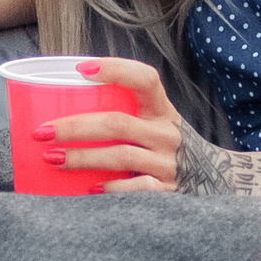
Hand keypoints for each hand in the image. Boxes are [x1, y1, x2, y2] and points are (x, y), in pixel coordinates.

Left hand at [27, 56, 186, 192]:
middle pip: (117, 123)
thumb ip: (126, 112)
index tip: (81, 69)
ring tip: (52, 157)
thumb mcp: (156, 122)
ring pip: (120, 156)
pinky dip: (111, 188)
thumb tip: (67, 105)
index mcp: (162, 110)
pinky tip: (89, 188)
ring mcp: (168, 163)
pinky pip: (136, 188)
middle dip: (75, 126)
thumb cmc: (168, 146)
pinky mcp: (167, 190)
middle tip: (43, 130)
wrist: (217, 180)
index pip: (145, 79)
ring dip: (81, 157)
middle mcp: (166, 133)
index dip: (115, 69)